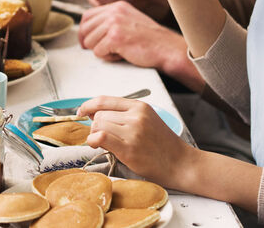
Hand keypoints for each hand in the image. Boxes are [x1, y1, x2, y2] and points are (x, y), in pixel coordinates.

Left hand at [78, 96, 196, 189]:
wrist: (182, 164)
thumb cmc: (163, 146)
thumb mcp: (146, 121)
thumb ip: (122, 115)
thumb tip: (92, 113)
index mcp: (140, 106)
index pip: (104, 100)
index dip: (88, 105)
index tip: (81, 112)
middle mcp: (136, 116)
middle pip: (99, 114)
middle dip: (96, 126)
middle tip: (103, 138)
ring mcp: (133, 132)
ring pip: (99, 125)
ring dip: (96, 135)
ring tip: (108, 144)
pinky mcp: (130, 148)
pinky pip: (102, 136)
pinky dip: (94, 140)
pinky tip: (98, 144)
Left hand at [79, 1, 186, 67]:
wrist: (166, 48)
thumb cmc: (148, 40)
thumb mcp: (128, 21)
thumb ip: (110, 21)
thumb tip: (87, 31)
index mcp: (116, 6)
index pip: (87, 16)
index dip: (84, 31)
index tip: (86, 41)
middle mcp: (114, 12)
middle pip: (85, 29)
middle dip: (90, 43)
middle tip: (103, 50)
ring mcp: (114, 24)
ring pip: (90, 42)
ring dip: (102, 51)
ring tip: (118, 51)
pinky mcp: (115, 38)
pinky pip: (98, 52)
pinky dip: (108, 58)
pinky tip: (122, 55)